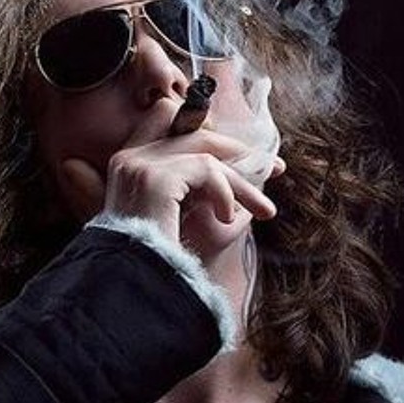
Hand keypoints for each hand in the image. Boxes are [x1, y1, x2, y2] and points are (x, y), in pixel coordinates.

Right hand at [60, 98, 281, 257]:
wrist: (136, 288)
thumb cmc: (160, 261)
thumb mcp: (183, 216)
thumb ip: (199, 187)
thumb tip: (243, 165)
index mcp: (128, 165)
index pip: (165, 115)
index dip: (205, 126)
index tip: (239, 150)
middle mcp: (128, 159)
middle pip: (194, 131)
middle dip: (238, 149)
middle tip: (275, 168)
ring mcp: (138, 166)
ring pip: (206, 152)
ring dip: (242, 182)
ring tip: (265, 210)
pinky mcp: (154, 180)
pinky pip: (206, 169)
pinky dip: (225, 192)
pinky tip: (226, 218)